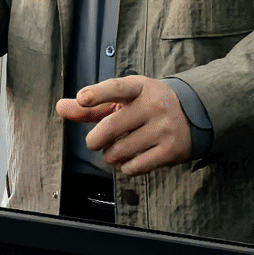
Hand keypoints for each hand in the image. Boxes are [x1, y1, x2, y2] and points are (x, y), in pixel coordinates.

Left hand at [55, 75, 192, 175]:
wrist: (194, 114)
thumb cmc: (148, 104)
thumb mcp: (123, 99)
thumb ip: (92, 106)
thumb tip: (60, 108)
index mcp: (140, 87)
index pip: (117, 88)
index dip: (98, 94)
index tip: (82, 99)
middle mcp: (153, 106)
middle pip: (110, 127)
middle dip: (94, 140)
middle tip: (95, 141)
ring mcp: (163, 129)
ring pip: (119, 151)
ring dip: (110, 155)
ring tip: (116, 149)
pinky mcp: (170, 151)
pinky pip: (134, 167)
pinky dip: (125, 167)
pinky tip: (130, 158)